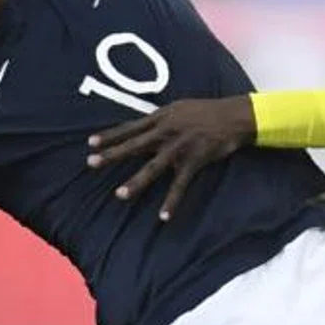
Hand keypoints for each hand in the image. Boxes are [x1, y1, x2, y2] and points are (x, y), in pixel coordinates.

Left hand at [87, 97, 257, 220]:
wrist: (234, 116)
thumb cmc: (207, 111)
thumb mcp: (179, 108)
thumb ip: (161, 118)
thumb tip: (144, 125)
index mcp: (161, 118)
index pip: (130, 128)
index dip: (110, 135)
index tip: (90, 143)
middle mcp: (166, 132)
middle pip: (134, 145)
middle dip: (112, 155)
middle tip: (91, 163)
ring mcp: (179, 147)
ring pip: (153, 167)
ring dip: (136, 182)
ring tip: (119, 195)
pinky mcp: (194, 161)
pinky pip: (180, 185)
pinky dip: (172, 201)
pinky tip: (163, 216)